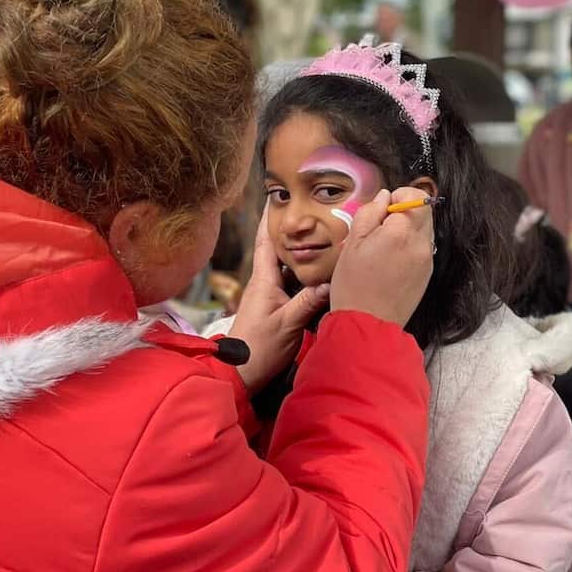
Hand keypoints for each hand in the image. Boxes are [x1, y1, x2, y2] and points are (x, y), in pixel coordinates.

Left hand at [227, 207, 329, 391]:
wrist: (241, 374)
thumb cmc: (258, 348)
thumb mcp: (287, 324)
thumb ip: (308, 302)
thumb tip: (331, 281)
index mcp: (263, 280)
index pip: (265, 241)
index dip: (269, 218)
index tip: (276, 197)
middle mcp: (265, 283)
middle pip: (279, 251)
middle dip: (292, 232)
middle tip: (310, 213)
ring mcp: (270, 296)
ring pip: (288, 268)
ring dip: (301, 254)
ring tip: (321, 238)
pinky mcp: (276, 309)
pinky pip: (292, 285)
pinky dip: (305, 276)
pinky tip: (320, 273)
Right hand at [330, 188, 434, 325]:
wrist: (368, 323)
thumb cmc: (354, 285)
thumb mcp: (352, 243)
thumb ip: (369, 213)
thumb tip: (383, 197)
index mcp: (401, 232)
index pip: (413, 197)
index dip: (397, 198)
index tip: (382, 210)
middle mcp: (421, 243)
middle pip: (424, 211)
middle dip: (404, 212)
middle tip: (381, 228)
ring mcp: (426, 260)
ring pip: (424, 229)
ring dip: (407, 230)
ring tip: (384, 247)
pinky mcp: (427, 273)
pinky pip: (422, 249)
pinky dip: (409, 247)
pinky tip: (390, 261)